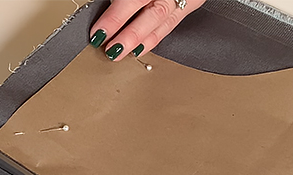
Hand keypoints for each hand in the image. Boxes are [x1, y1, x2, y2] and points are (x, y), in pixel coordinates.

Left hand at [89, 0, 205, 60]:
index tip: (100, 31)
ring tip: (123, 52)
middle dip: (130, 35)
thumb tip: (105, 3)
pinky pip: (172, 23)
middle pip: (152, 13)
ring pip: (163, 22)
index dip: (115, 17)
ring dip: (142, 41)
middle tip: (111, 49)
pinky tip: (142, 46)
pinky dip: (155, 37)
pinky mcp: (193, 1)